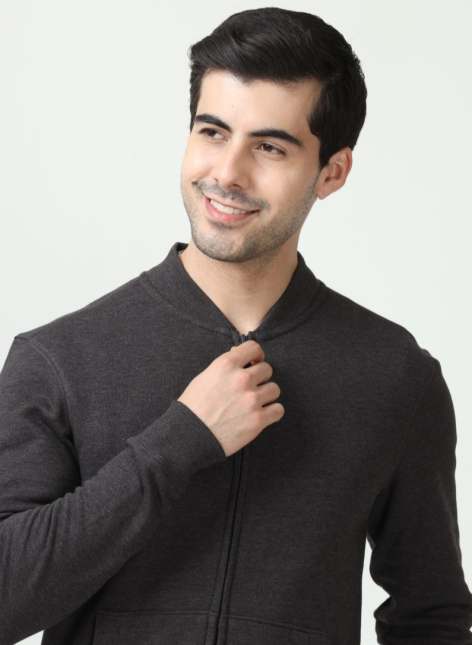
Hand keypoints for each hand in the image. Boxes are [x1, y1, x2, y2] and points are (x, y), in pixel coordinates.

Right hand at [177, 340, 283, 456]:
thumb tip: (241, 356)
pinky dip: (272, 412)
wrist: (188, 436)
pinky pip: (278, 410)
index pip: (254, 347)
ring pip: (275, 389)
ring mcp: (251, 399)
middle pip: (267, 369)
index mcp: (226, 364)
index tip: (254, 363)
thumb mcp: (204, 377)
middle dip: (260, 377)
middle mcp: (241, 379)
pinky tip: (262, 414)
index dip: (256, 355)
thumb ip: (226, 366)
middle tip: (251, 387)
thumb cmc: (193, 407)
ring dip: (267, 395)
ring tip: (255, 402)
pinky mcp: (258, 419)